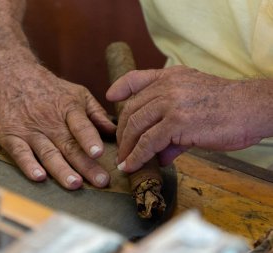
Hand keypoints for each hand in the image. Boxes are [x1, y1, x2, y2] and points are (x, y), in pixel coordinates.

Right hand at [0, 64, 115, 189]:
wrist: (12, 74)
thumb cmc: (49, 88)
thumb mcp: (77, 93)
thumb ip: (96, 113)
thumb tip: (115, 131)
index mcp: (69, 109)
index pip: (80, 125)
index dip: (90, 139)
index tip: (99, 153)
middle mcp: (50, 122)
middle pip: (69, 146)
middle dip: (86, 165)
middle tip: (100, 181)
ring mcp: (30, 130)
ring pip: (48, 153)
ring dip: (61, 169)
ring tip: (74, 183)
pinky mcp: (11, 136)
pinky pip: (20, 152)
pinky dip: (28, 165)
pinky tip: (38, 177)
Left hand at [106, 65, 272, 172]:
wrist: (252, 108)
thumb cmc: (229, 108)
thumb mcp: (196, 105)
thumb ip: (173, 128)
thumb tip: (160, 154)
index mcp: (171, 77)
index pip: (137, 78)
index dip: (121, 87)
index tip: (110, 96)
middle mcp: (167, 87)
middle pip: (131, 109)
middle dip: (123, 131)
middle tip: (121, 147)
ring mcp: (170, 103)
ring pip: (136, 125)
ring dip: (127, 147)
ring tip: (124, 161)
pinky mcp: (176, 122)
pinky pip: (148, 142)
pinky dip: (137, 156)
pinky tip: (133, 165)